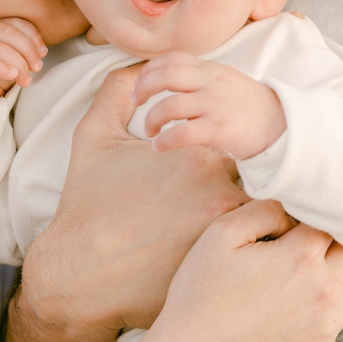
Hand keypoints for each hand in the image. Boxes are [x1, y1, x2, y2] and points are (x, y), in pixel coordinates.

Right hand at [0, 18, 46, 106]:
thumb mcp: (15, 58)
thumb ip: (27, 49)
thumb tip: (42, 50)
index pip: (15, 22)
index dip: (32, 35)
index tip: (42, 52)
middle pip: (8, 33)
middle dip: (28, 50)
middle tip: (36, 68)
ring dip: (18, 64)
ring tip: (25, 79)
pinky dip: (1, 69)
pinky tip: (12, 74)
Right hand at [21, 66, 246, 336]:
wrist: (78, 271)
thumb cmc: (87, 204)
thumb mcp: (94, 138)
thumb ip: (114, 93)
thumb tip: (132, 70)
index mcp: (197, 156)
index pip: (242, 140)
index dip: (237, 148)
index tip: (228, 158)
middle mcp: (219, 192)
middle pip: (261, 179)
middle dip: (253, 183)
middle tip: (239, 192)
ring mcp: (223, 232)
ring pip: (264, 216)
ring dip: (256, 215)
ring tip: (240, 221)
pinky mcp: (220, 266)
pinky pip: (256, 251)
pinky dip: (251, 247)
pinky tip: (231, 249)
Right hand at [116, 199, 342, 341]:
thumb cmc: (200, 294)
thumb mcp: (221, 234)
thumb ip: (266, 209)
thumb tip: (294, 210)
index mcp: (303, 254)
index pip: (332, 218)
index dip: (313, 216)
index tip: (293, 223)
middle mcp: (325, 288)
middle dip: (335, 241)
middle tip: (308, 245)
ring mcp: (327, 322)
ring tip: (317, 274)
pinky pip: (342, 320)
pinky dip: (331, 309)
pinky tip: (300, 309)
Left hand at [133, 54, 287, 160]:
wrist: (281, 125)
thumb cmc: (249, 107)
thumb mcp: (225, 81)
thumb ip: (200, 77)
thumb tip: (168, 79)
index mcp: (211, 70)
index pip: (172, 59)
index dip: (149, 69)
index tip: (140, 84)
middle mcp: (210, 83)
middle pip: (165, 76)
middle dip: (143, 88)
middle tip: (136, 102)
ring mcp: (214, 105)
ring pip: (169, 106)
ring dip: (151, 119)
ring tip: (150, 130)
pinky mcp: (218, 129)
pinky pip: (181, 133)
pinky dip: (163, 140)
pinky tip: (158, 146)